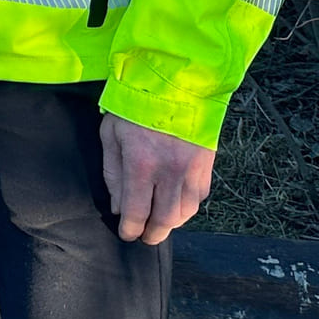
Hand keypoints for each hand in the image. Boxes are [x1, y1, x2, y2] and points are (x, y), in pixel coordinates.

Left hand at [98, 114, 214, 244]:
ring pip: (186, 212)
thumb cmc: (135, 105)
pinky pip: (200, 197)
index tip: (126, 233)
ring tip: (159, 222)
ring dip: (172, 223)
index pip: (137, 212)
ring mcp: (192, 169)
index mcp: (142, 164)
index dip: (130, 229)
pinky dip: (188, 206)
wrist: (174, 81)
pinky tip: (176, 203)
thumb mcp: (111, 134)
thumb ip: (113, 173)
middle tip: (144, 236)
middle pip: (165, 220)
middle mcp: (170, 171)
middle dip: (153, 234)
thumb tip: (119, 208)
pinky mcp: (206, 164)